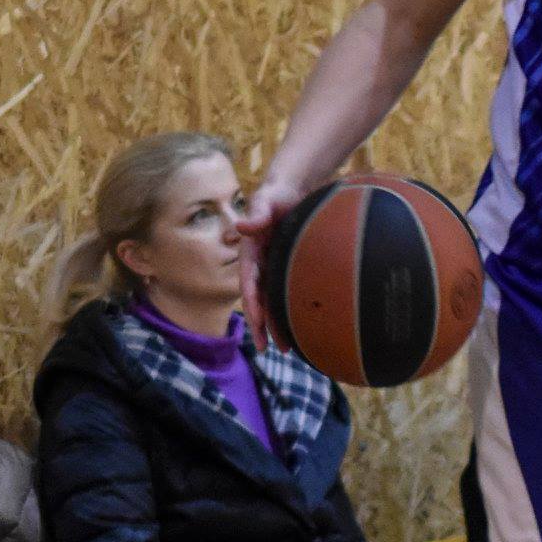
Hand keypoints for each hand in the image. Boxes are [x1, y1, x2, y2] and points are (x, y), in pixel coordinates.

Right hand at [235, 177, 310, 346]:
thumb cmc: (276, 196)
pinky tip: (298, 328)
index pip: (249, 281)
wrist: (291, 192)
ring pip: (272, 301)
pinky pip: (286, 294)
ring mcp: (273, 268)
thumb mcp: (266, 201)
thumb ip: (257, 214)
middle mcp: (260, 265)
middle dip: (261, 324)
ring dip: (275, 324)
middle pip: (259, 299)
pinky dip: (288, 311)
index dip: (251, 302)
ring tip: (285, 349)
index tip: (256, 321)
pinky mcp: (286, 269)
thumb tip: (242, 225)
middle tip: (266, 348)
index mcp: (250, 252)